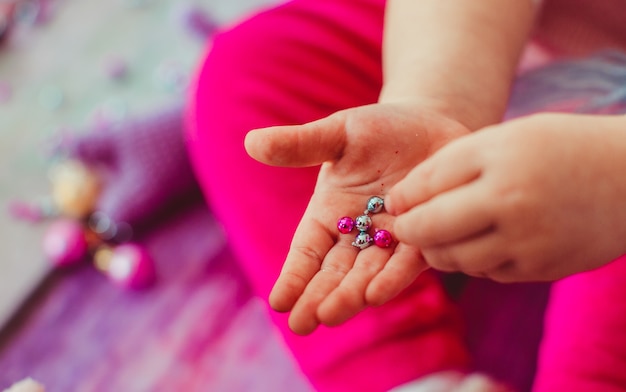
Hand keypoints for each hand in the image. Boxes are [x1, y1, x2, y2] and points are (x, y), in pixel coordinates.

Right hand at [244, 102, 468, 333]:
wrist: (430, 124)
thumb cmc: (378, 130)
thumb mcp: (337, 134)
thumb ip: (300, 145)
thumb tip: (251, 143)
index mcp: (329, 214)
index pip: (306, 251)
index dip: (293, 276)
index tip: (278, 302)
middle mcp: (357, 234)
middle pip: (335, 272)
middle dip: (319, 297)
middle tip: (302, 324)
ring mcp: (391, 239)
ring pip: (367, 274)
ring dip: (350, 295)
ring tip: (332, 314)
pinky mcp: (424, 237)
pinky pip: (407, 261)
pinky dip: (393, 277)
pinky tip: (376, 294)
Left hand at [387, 113, 625, 281]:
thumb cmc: (557, 148)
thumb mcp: (503, 139)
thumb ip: (449, 166)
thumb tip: (400, 202)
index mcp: (499, 164)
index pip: (426, 187)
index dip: (403, 199)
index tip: (395, 201)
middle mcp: (512, 207)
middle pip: (432, 232)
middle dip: (410, 231)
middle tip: (405, 226)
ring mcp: (529, 244)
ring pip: (456, 261)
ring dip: (438, 250)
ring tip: (440, 234)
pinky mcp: (542, 269)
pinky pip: (487, 273)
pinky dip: (473, 260)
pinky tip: (479, 242)